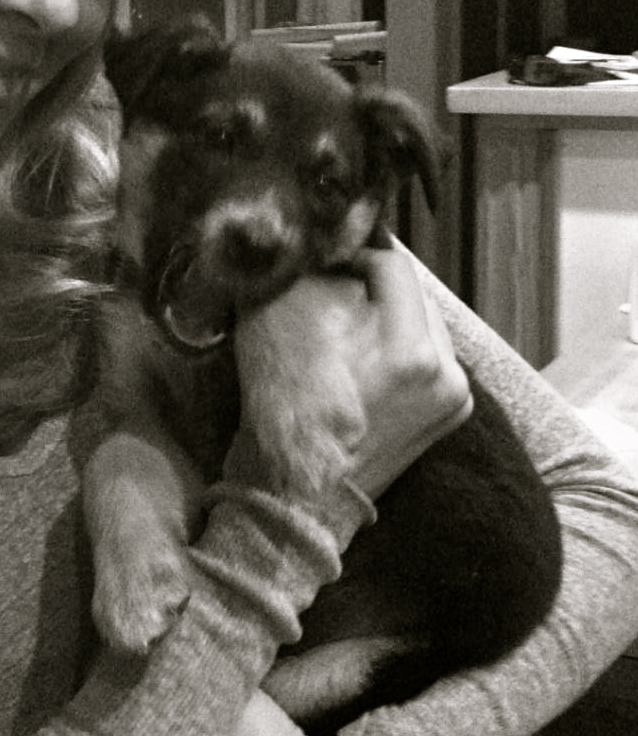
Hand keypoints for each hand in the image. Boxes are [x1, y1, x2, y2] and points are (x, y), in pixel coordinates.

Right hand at [229, 245, 470, 499]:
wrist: (296, 494)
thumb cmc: (281, 408)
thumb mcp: (280, 323)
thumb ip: (311, 271)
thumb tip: (326, 242)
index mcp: (413, 351)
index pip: (394, 264)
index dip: (352, 254)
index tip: (323, 263)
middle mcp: (448, 372)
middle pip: (413, 294)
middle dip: (372, 287)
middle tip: (331, 292)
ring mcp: (455, 397)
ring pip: (422, 323)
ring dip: (387, 316)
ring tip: (346, 330)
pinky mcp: (450, 415)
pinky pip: (427, 356)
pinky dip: (399, 347)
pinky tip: (364, 361)